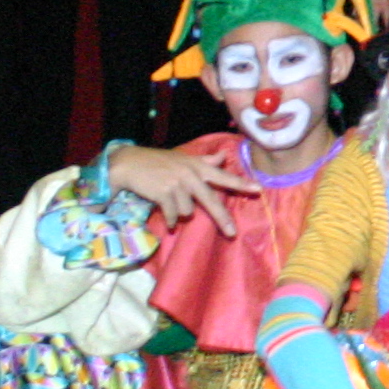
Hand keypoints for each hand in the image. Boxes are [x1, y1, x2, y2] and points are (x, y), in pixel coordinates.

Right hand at [107, 144, 257, 237]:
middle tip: (232, 233)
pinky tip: (168, 220)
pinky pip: (173, 215)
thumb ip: (205, 160)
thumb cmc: (158, 161)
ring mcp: (177, 184)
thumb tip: (223, 156)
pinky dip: (171, 220)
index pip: (223, 176)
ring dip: (181, 212)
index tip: (258, 189)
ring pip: (188, 211)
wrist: (130, 164)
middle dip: (222, 219)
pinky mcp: (164, 193)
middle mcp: (190, 175)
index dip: (240, 183)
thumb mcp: (183, 158)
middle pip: (211, 200)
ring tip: (170, 203)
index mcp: (198, 166)